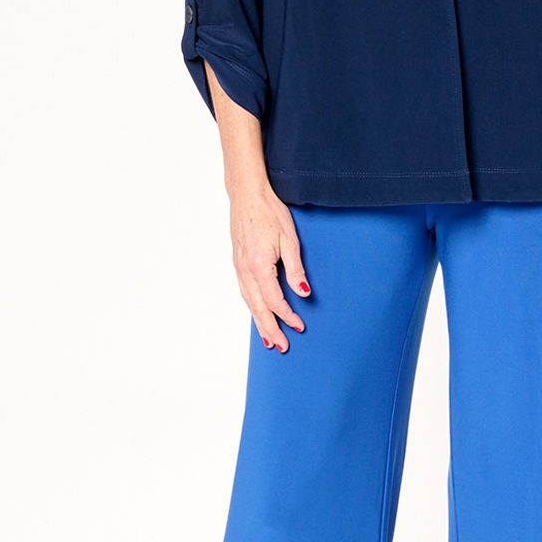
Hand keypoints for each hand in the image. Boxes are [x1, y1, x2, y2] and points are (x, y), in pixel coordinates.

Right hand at [229, 178, 309, 351]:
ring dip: (259, 321)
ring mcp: (239, 267)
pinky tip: (257, 313)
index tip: (300, 326)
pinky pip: (244, 291)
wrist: (247, 195)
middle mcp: (245, 270)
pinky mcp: (238, 262)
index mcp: (259, 266)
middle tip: (281, 347)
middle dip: (270, 329)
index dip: (288, 316)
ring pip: (248, 302)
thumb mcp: (289, 240)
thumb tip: (303, 293)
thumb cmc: (270, 212)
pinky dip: (251, 306)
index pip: (274, 300)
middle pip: (258, 308)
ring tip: (268, 339)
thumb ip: (296, 269)